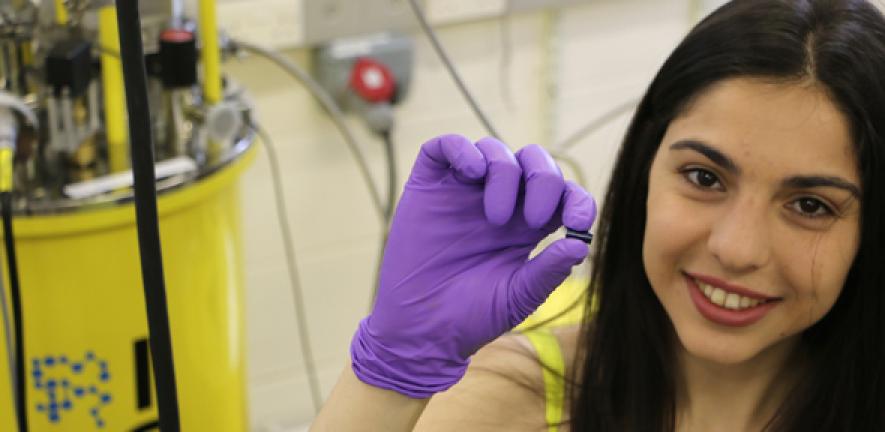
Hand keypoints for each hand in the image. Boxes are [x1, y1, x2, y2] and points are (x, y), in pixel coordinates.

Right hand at [350, 134, 597, 397]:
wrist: (421, 330)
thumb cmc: (472, 316)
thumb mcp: (518, 296)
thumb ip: (548, 270)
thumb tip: (580, 245)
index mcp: (527, 225)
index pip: (563, 194)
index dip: (578, 200)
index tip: (578, 223)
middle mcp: (499, 201)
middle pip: (533, 161)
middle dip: (544, 179)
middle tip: (535, 218)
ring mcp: (463, 191)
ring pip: (493, 149)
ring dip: (505, 171)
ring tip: (495, 216)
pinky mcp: (429, 186)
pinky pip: (445, 147)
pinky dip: (462, 149)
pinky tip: (472, 172)